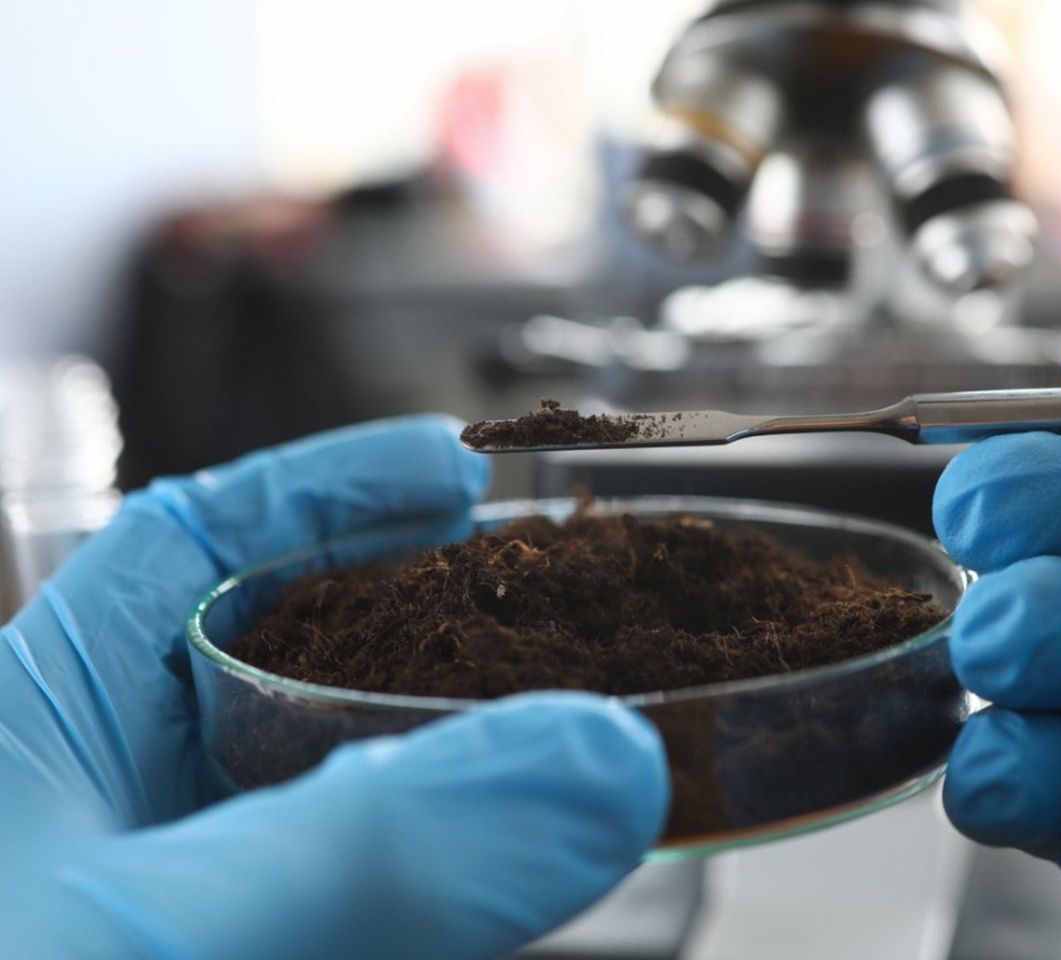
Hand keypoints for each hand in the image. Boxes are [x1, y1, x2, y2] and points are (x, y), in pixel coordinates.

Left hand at [0, 417, 668, 959]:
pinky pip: (371, 924)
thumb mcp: (140, 949)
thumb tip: (601, 759)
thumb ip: (364, 859)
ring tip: (579, 744)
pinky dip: (450, 904)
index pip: (194, 546)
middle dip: (434, 630)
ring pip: (349, 817)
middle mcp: (112, 817)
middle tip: (562, 610)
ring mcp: (191, 916)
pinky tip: (523, 893)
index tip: (459, 470)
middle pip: (294, 673)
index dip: (334, 488)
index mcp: (37, 732)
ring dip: (465, 783)